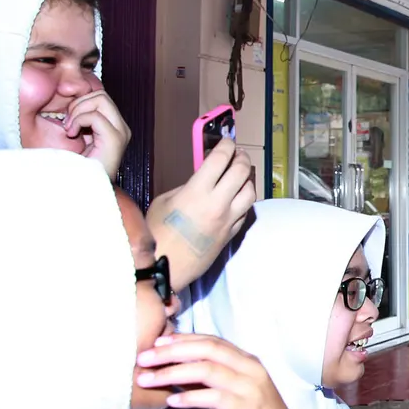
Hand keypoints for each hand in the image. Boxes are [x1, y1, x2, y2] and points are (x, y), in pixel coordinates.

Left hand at [65, 90, 130, 177]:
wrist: (80, 188)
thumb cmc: (75, 166)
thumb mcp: (77, 136)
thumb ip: (81, 117)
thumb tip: (73, 97)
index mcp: (115, 126)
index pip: (100, 97)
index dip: (80, 102)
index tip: (68, 121)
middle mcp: (122, 128)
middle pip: (101, 95)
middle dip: (78, 104)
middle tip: (68, 123)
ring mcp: (121, 133)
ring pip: (100, 99)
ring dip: (78, 111)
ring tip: (70, 129)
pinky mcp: (115, 139)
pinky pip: (94, 116)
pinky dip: (78, 121)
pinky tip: (72, 135)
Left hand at [135, 334, 305, 408]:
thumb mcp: (227, 394)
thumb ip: (206, 380)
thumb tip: (171, 370)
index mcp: (246, 360)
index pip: (211, 340)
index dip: (182, 339)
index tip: (154, 343)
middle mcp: (250, 368)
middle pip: (208, 349)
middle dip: (171, 352)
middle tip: (143, 359)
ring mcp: (251, 387)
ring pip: (209, 370)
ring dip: (174, 373)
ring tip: (148, 379)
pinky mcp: (249, 408)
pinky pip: (216, 398)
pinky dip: (191, 397)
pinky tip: (172, 401)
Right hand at [147, 137, 255, 290]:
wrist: (165, 267)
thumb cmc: (158, 234)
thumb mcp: (165, 200)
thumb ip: (187, 185)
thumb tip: (202, 177)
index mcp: (198, 191)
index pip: (220, 158)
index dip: (226, 145)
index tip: (226, 141)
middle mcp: (218, 203)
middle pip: (242, 171)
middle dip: (241, 157)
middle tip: (237, 154)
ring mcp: (228, 219)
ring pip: (251, 191)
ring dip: (247, 179)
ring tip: (240, 174)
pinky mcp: (232, 233)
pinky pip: (246, 211)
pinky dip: (244, 200)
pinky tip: (236, 197)